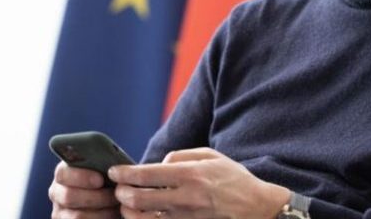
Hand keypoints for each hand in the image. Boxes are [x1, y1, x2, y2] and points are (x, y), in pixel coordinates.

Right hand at [48, 161, 120, 218]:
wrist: (110, 198)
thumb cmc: (108, 180)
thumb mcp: (104, 170)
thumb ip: (102, 164)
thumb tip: (110, 166)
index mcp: (63, 173)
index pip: (62, 173)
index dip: (81, 176)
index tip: (100, 180)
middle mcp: (57, 192)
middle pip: (68, 196)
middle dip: (95, 197)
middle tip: (113, 196)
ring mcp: (60, 211)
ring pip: (77, 215)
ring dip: (101, 212)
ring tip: (116, 207)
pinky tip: (111, 215)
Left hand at [108, 147, 290, 218]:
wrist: (256, 207)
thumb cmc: (233, 179)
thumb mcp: (210, 156)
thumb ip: (180, 156)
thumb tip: (157, 165)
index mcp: (190, 174)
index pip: (146, 174)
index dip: (124, 173)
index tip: (114, 172)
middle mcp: (186, 197)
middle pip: (138, 199)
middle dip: (120, 194)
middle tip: (118, 189)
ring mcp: (185, 218)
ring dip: (128, 211)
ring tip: (126, 204)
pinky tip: (141, 215)